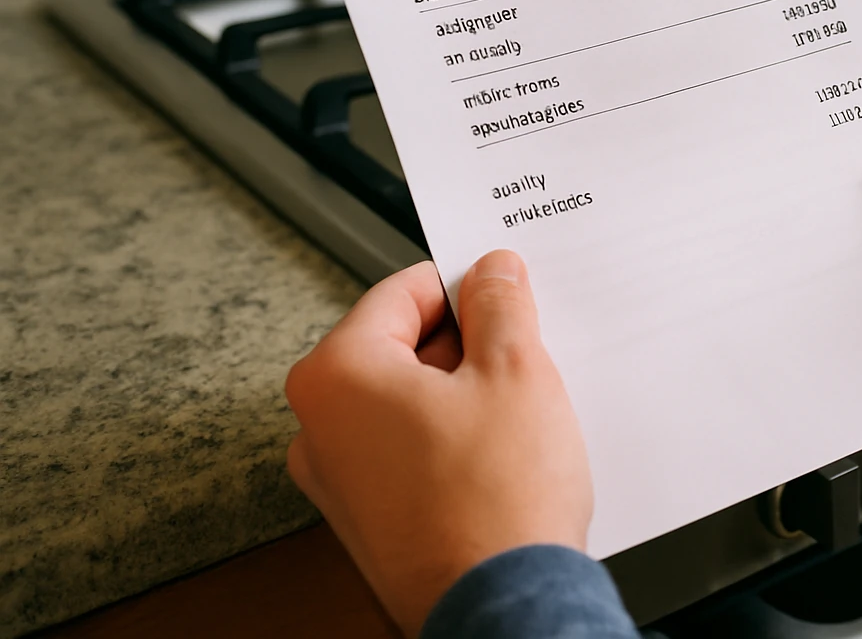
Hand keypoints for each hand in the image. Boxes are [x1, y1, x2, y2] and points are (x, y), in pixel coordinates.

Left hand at [285, 251, 590, 635]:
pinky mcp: (370, 519)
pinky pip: (410, 451)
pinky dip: (454, 440)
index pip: (402, 291)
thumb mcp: (515, 370)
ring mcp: (340, 480)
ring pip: (409, 401)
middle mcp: (320, 428)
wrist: (502, 608)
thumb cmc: (496, 505)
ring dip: (464, 394)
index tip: (503, 289)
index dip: (465, 284)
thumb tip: (491, 274)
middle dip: (466, 343)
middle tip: (523, 353)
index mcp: (336, 375)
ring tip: (519, 411)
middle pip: (401, 347)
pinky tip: (503, 454)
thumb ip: (499, 305)